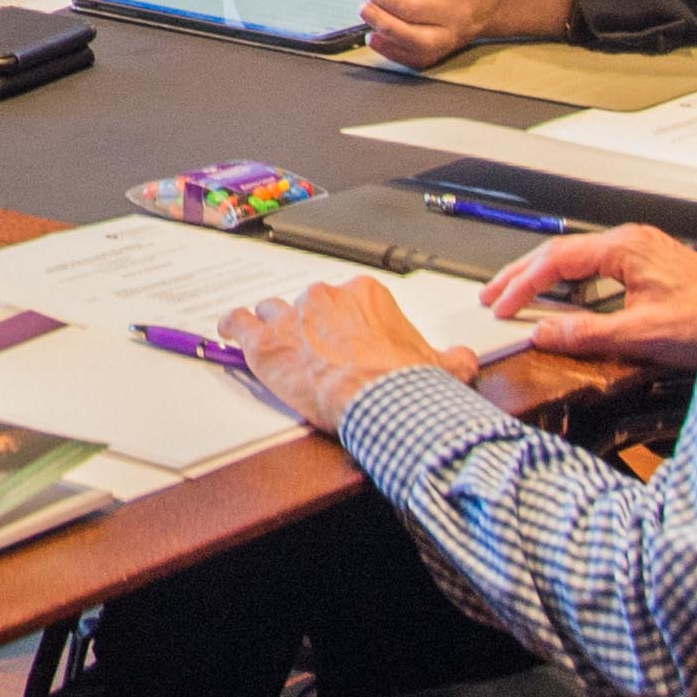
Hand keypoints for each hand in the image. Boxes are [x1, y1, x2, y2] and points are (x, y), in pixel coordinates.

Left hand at [212, 277, 470, 433]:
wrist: (380, 401)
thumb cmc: (405, 383)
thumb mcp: (444, 367)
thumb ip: (452, 358)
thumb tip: (463, 359)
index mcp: (365, 294)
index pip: (349, 300)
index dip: (347, 323)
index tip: (349, 341)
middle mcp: (325, 298)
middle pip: (310, 304)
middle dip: (312, 325)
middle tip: (320, 353)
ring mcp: (291, 316)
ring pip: (272, 310)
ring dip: (274, 326)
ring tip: (278, 344)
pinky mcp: (264, 342)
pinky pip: (237, 322)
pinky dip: (233, 327)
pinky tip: (232, 333)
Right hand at [481, 225, 696, 368]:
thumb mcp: (642, 332)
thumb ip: (588, 332)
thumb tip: (544, 332)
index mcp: (625, 247)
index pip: (556, 259)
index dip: (522, 283)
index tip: (501, 306)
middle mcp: (633, 242)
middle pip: (562, 252)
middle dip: (522, 275)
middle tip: (492, 295)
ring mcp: (643, 252)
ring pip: (579, 258)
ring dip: (545, 277)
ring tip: (517, 295)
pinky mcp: (651, 268)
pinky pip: (598, 268)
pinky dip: (571, 283)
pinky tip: (564, 299)